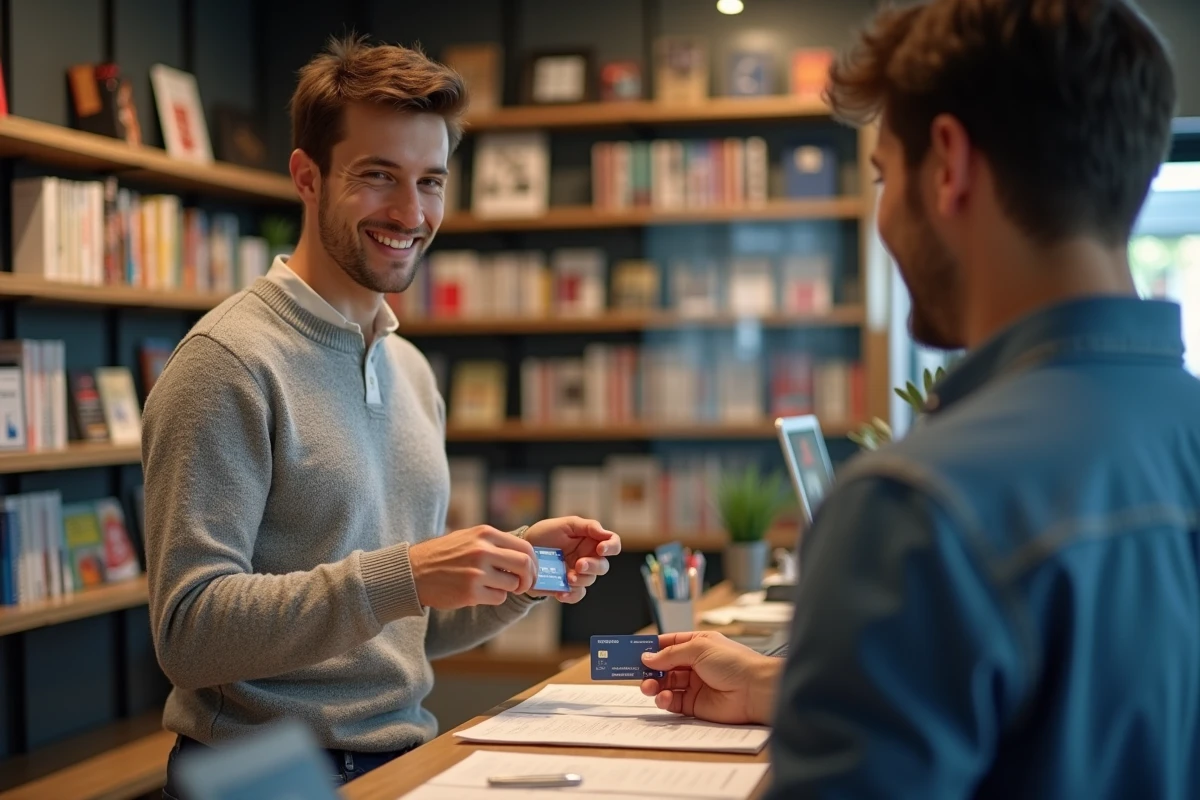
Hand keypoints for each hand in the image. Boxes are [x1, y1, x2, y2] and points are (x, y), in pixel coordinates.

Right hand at [409, 525, 535, 608]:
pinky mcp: (470, 592)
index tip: (531, 571)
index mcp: (485, 534)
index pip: (525, 547)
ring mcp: (477, 572)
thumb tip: (524, 554)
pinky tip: (481, 593)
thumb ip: (494, 542)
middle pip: (525, 565)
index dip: (534, 562)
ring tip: (493, 586)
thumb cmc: (443, 555)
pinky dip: (495, 597)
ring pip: (513, 584)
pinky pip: (498, 598)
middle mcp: (483, 550)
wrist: (413, 571)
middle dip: (530, 578)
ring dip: (509, 589)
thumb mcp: (468, 537)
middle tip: (524, 584)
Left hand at [521, 516, 620, 603]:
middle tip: (579, 564)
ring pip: (590, 580)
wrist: (523, 551)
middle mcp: (588, 558)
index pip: (612, 544)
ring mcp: (578, 573)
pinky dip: (571, 595)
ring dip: (581, 580)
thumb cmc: (545, 534)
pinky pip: (577, 595)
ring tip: (568, 577)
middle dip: (594, 566)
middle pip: (603, 566)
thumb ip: (587, 526)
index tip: (601, 549)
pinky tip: (561, 593)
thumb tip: (606, 534)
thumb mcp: (565, 524)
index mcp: (590, 541)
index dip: (612, 547)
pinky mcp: (566, 587)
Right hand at [639, 631, 780, 725]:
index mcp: (698, 645)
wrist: (755, 690)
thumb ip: (670, 654)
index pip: (669, 644)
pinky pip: (673, 702)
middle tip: (633, 672)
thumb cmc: (734, 663)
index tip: (633, 651)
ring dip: (653, 685)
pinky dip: (665, 700)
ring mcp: (695, 685)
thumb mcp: (698, 648)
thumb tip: (647, 657)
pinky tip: (665, 697)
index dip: (652, 648)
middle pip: (664, 666)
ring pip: (665, 684)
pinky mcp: (695, 705)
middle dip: (648, 669)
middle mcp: (695, 664)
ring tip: (648, 687)